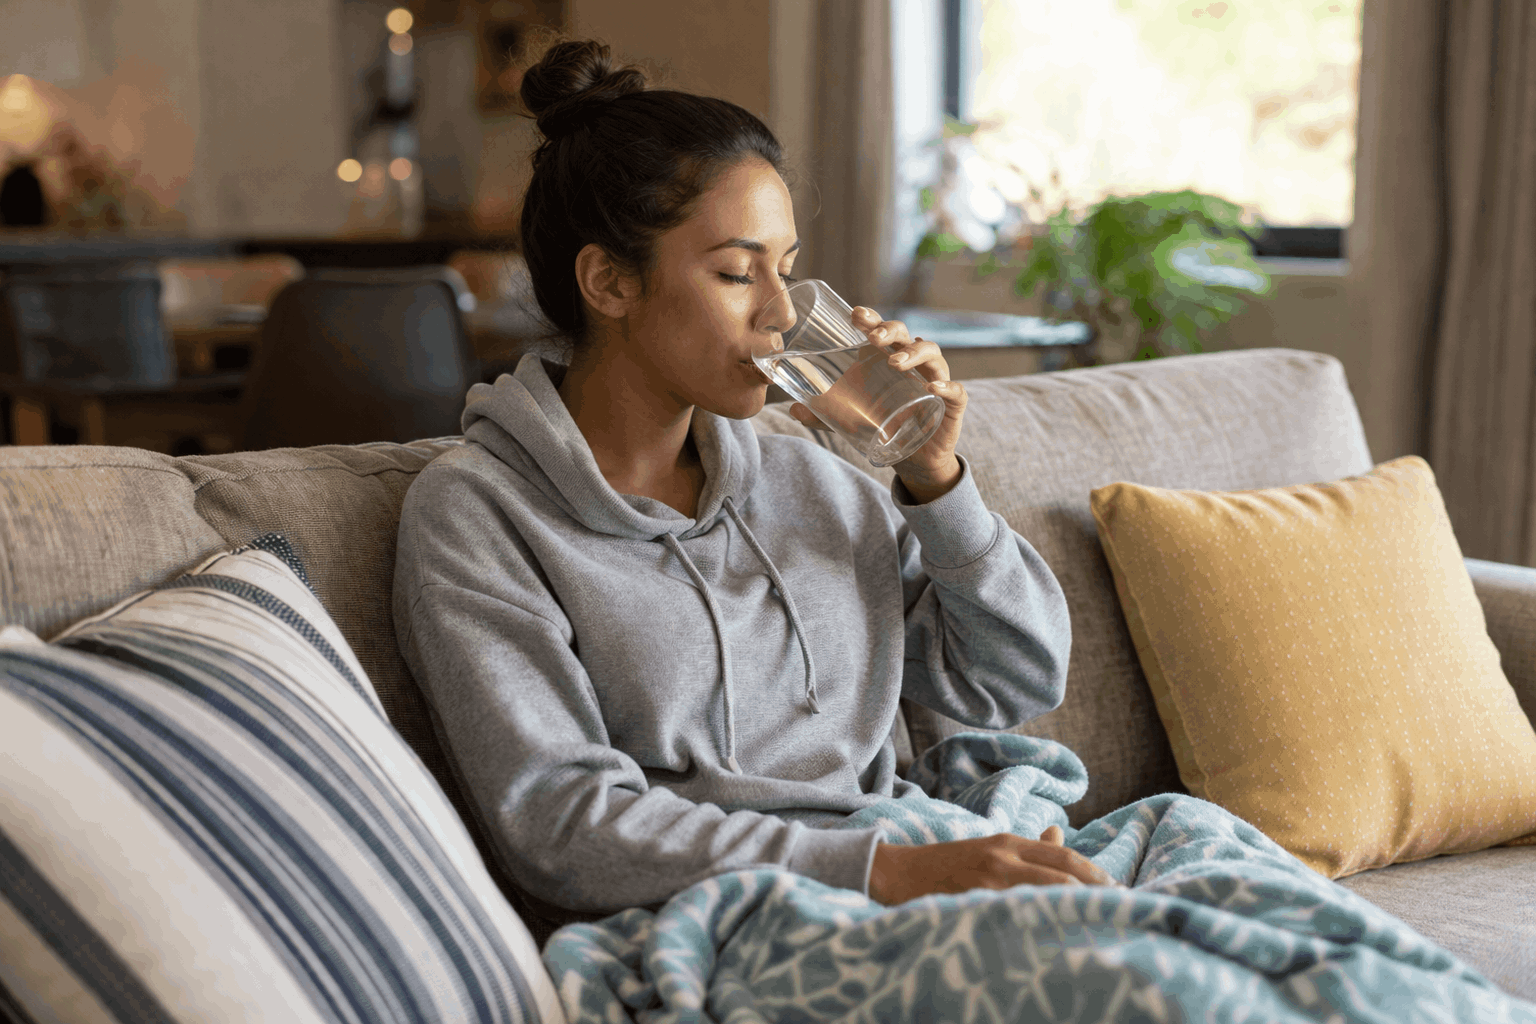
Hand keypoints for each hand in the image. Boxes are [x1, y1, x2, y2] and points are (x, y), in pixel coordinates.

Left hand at [787, 306, 966, 502]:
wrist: (913, 458)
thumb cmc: (883, 426)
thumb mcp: (848, 420)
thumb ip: (822, 414)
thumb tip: (793, 409)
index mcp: (888, 359)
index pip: (881, 330)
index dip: (872, 318)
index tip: (855, 314)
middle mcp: (913, 363)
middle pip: (905, 335)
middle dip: (890, 331)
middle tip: (873, 339)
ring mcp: (935, 379)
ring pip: (932, 354)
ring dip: (914, 353)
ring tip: (895, 363)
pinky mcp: (952, 404)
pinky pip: (956, 390)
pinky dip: (946, 386)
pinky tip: (931, 387)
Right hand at [867, 828, 1123, 905]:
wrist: (897, 873)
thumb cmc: (947, 863)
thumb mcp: (988, 846)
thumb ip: (1027, 845)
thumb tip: (1060, 833)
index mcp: (1007, 842)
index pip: (1062, 855)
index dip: (1093, 872)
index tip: (1118, 890)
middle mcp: (1001, 857)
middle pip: (1060, 873)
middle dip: (1093, 893)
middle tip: (1119, 910)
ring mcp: (986, 882)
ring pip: (1042, 895)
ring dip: (1073, 909)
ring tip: (1097, 925)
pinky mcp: (972, 904)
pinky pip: (1014, 916)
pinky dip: (1038, 926)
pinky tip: (1055, 939)